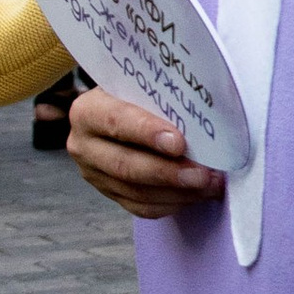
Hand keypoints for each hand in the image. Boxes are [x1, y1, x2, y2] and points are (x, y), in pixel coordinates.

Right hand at [67, 89, 224, 215]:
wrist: (119, 110)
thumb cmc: (137, 94)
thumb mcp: (141, 86)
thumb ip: (160, 99)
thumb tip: (200, 119)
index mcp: (88, 111)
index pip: (116, 122)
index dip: (147, 133)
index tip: (178, 143)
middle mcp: (83, 145)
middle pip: (125, 165)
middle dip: (169, 173)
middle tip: (203, 175)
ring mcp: (93, 173)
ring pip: (135, 192)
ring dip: (177, 192)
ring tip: (209, 185)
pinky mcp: (108, 193)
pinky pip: (140, 207)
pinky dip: (171, 203)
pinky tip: (195, 195)